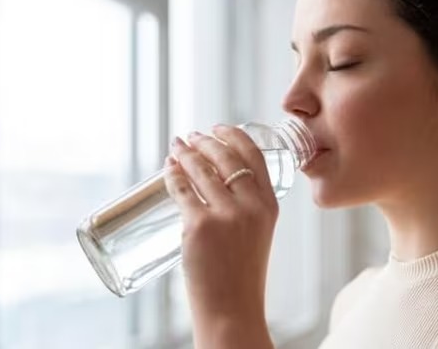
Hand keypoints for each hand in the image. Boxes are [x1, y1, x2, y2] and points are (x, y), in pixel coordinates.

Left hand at [163, 125, 277, 334]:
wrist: (233, 308)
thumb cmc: (242, 275)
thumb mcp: (258, 234)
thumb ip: (247, 207)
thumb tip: (215, 181)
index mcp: (270, 205)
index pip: (254, 156)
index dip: (234, 137)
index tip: (219, 128)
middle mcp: (251, 206)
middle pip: (226, 157)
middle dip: (205, 141)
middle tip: (192, 136)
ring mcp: (226, 215)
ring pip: (201, 170)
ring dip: (186, 153)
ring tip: (176, 147)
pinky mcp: (199, 226)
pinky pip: (181, 190)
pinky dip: (172, 175)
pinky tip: (167, 168)